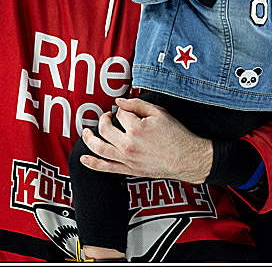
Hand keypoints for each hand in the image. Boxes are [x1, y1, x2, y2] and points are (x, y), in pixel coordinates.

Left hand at [78, 97, 211, 183]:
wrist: (187, 158)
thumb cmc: (176, 135)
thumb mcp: (160, 113)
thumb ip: (137, 104)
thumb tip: (118, 101)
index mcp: (136, 128)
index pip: (119, 113)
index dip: (122, 109)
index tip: (126, 110)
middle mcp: (128, 145)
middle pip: (105, 128)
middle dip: (104, 118)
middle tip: (109, 116)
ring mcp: (127, 159)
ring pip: (99, 148)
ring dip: (89, 138)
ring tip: (87, 132)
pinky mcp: (128, 170)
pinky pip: (106, 168)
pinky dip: (92, 163)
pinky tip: (84, 157)